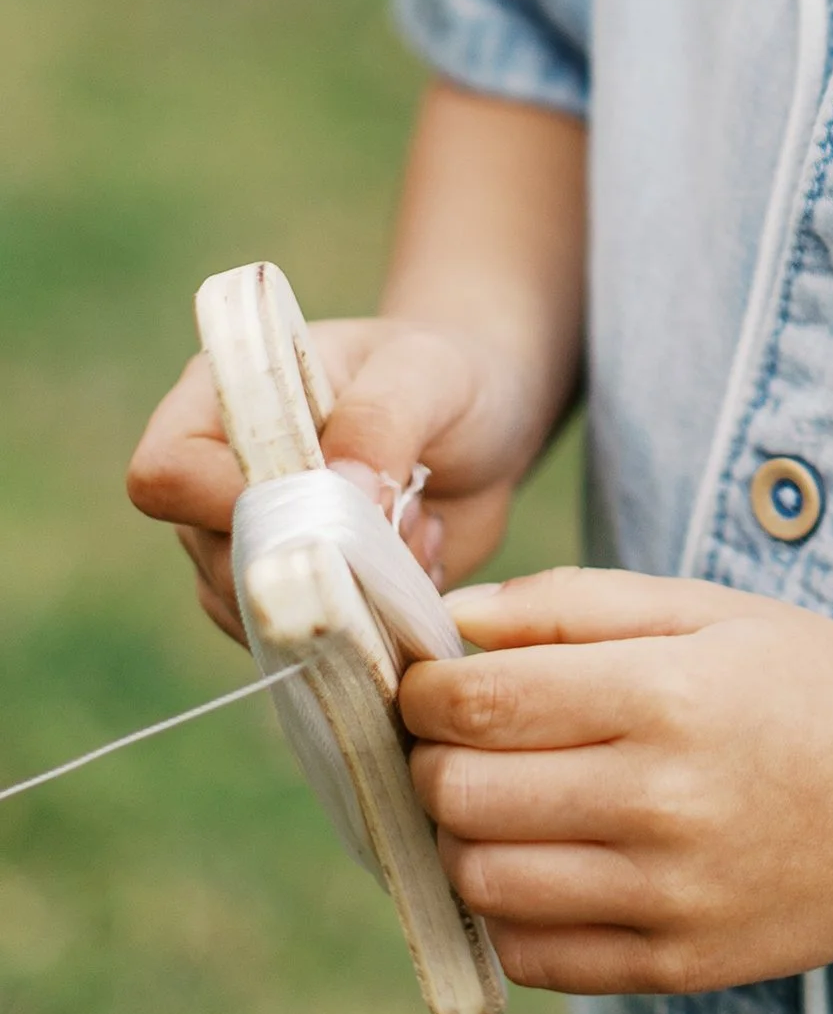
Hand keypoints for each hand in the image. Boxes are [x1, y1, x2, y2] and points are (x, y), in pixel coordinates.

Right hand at [126, 319, 544, 644]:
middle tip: (403, 511)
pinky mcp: (299, 599)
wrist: (483, 429)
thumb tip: (338, 490)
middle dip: (322, 554)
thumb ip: (379, 420)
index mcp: (221, 404)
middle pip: (217, 561)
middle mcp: (215, 486)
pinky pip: (317, 640)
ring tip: (418, 525)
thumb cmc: (442, 377)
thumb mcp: (424, 373)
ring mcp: (252, 551)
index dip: (226, 500)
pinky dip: (379, 614)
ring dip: (359, 589)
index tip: (326, 490)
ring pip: (266, 616)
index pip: (167, 473)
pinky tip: (420, 558)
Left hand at [403, 569, 832, 995]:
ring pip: (483, 881)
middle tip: (447, 744)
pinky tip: (539, 864)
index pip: (481, 703)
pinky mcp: (675, 966)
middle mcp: (663, 801)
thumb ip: (577, 604)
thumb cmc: (813, 687)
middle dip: (429, 764)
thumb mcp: (712, 611)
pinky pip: (534, 956)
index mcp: (669, 695)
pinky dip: (508, 911)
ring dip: (459, 841)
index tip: (425, 685)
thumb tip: (454, 624)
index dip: (423, 693)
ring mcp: (668, 897)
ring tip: (492, 803)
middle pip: (463, 796)